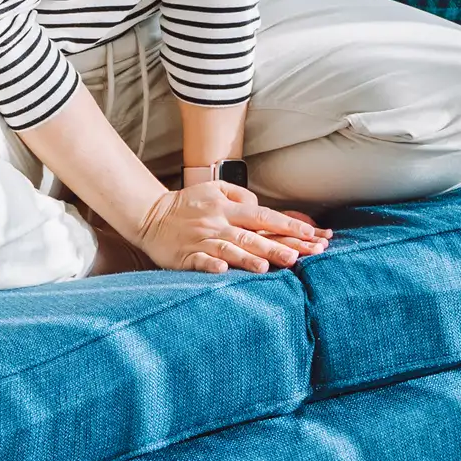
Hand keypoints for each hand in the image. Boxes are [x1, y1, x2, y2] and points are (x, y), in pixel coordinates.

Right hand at [134, 181, 333, 272]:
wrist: (150, 215)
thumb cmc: (187, 204)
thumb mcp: (213, 189)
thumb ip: (239, 196)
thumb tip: (260, 207)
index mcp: (226, 208)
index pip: (263, 216)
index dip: (286, 225)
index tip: (310, 234)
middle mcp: (217, 224)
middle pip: (251, 236)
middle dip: (276, 247)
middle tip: (300, 256)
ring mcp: (201, 240)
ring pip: (228, 249)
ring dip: (247, 257)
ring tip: (266, 267)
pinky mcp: (185, 256)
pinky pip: (199, 261)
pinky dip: (211, 266)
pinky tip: (223, 271)